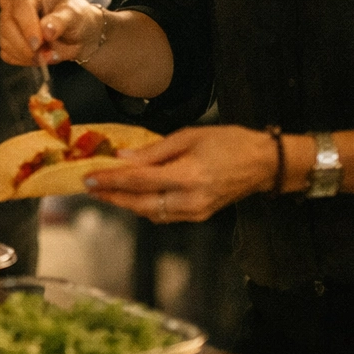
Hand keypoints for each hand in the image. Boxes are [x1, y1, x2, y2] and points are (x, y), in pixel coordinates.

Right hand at [0, 0, 101, 66]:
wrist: (75, 33)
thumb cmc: (75, 17)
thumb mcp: (75, 15)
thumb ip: (61, 21)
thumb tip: (46, 30)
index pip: (20, 8)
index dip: (28, 28)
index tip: (39, 44)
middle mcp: (12, 1)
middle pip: (8, 27)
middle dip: (28, 46)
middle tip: (50, 54)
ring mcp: (6, 20)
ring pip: (6, 43)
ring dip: (28, 55)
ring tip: (49, 53)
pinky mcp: (5, 38)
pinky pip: (8, 54)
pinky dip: (24, 60)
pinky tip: (39, 55)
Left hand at [82, 125, 278, 222]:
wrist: (264, 164)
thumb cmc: (229, 142)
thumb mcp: (189, 136)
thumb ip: (154, 151)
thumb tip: (124, 157)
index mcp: (187, 176)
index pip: (138, 181)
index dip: (111, 180)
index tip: (89, 178)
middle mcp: (190, 200)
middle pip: (140, 204)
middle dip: (113, 197)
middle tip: (90, 188)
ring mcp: (196, 213)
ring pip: (151, 213)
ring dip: (126, 204)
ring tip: (106, 192)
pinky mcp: (200, 217)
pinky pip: (165, 215)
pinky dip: (145, 207)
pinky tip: (133, 197)